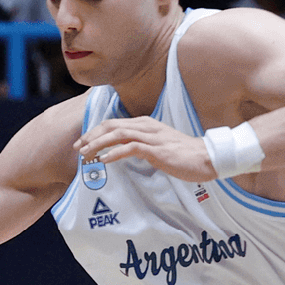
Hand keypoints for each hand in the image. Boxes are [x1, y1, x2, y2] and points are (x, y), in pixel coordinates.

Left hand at [75, 116, 215, 182]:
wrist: (207, 157)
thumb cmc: (183, 154)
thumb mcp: (158, 146)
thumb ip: (141, 145)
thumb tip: (123, 152)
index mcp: (145, 124)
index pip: (113, 123)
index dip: (95, 132)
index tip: (82, 143)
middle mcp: (146, 126)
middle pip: (111, 126)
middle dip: (91, 136)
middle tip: (77, 148)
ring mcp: (151, 137)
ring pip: (117, 134)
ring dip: (98, 144)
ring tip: (86, 154)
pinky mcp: (156, 149)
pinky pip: (130, 148)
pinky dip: (114, 153)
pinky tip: (104, 160)